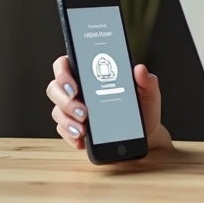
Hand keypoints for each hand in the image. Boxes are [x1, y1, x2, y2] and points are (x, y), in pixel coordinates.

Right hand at [46, 55, 172, 150]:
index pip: (66, 64)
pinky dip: (71, 135)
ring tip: (84, 127)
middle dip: (64, 100)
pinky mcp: (74, 128)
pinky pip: (62, 130)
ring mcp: (73, 109)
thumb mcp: (149, 92)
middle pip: (54, 88)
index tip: (74, 85)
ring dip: (67, 119)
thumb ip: (146, 79)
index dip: (62, 71)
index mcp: (92, 74)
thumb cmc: (144, 106)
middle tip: (83, 111)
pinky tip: (82, 138)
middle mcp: (79, 90)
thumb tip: (139, 69)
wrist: (146, 132)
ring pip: (57, 111)